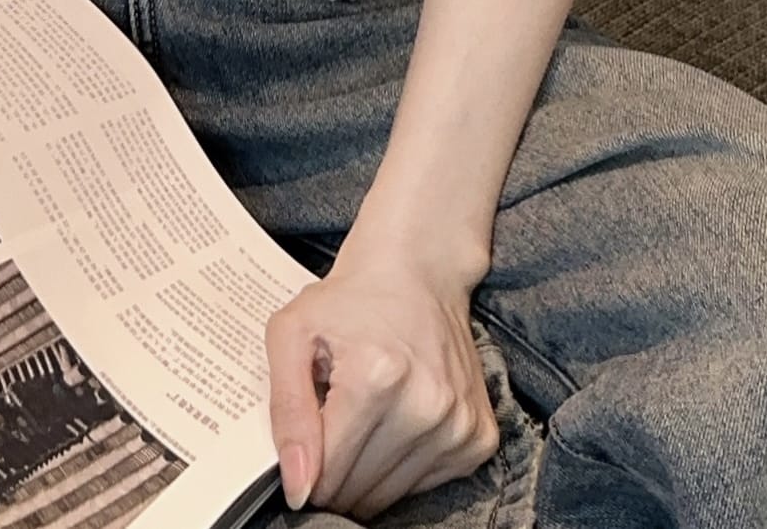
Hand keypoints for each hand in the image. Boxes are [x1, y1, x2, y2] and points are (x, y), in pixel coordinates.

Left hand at [266, 243, 496, 520]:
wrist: (418, 270)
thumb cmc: (348, 300)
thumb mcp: (292, 333)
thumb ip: (286, 412)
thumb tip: (297, 488)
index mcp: (375, 378)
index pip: (327, 475)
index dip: (304, 469)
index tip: (304, 444)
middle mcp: (426, 406)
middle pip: (359, 493)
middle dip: (334, 474)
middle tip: (332, 427)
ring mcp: (459, 424)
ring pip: (391, 498)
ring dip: (367, 473)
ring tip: (364, 420)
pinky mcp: (480, 437)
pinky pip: (424, 486)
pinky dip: (402, 468)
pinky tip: (396, 423)